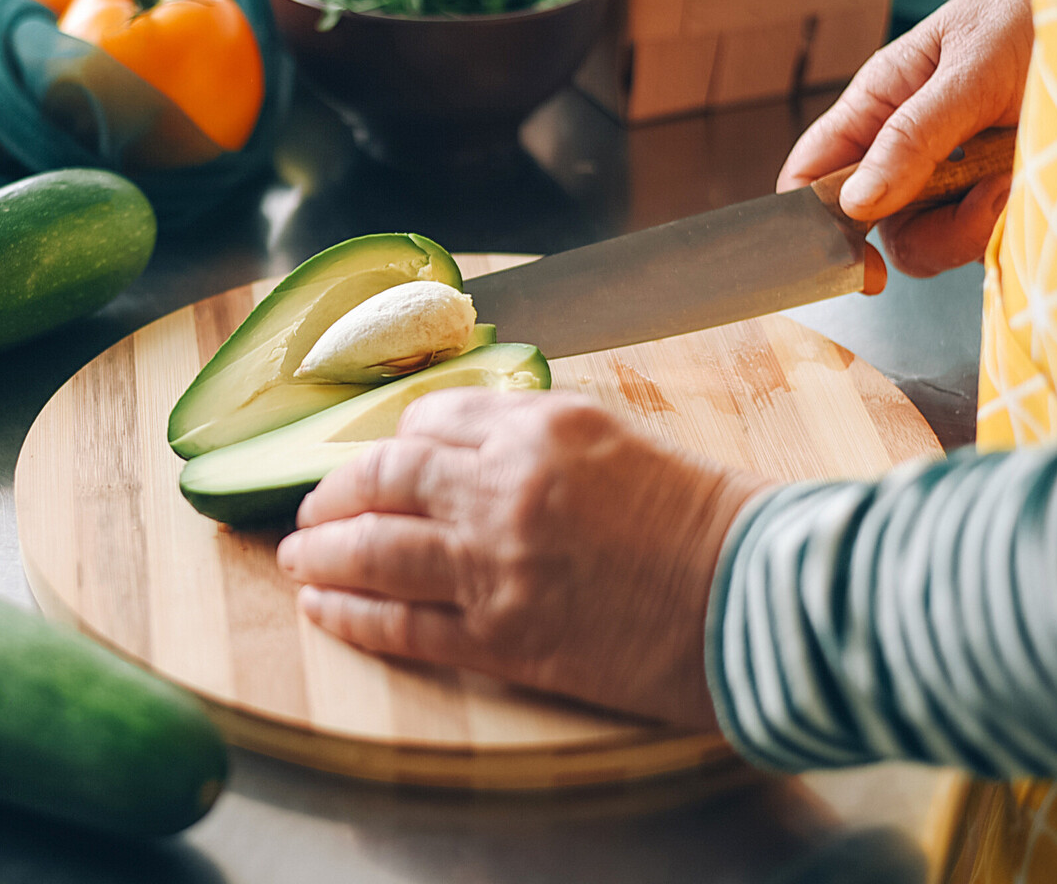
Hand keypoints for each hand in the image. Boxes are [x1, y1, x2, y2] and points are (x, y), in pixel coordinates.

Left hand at [278, 388, 772, 729]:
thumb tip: (475, 447)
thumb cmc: (712, 521)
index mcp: (539, 426)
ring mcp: (495, 564)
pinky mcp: (502, 638)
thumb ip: (541, 438)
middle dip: (333, 494)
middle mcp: (504, 485)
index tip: (375, 459)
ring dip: (322, 552)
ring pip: (375, 549)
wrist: (761, 598)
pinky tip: (325, 609)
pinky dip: (352, 615)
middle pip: (384, 478)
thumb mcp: (622, 442)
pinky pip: (402, 624)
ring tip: (295, 558)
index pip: (432, 419)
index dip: (391, 441)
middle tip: (310, 509)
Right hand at [780, 0, 1030, 281]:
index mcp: (877, 105)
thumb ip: (911, 136)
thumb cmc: (1029, 8)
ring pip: (930, 239)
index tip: (854, 256)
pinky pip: (980, 236)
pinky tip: (1024, 185)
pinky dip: (1002, 225)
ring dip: (971, 227)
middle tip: (975, 208)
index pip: (813, 173)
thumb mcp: (969, 69)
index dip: (814, 221)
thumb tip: (854, 203)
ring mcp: (950, 171)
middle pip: (875, 224)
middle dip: (922, 233)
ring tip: (1008, 182)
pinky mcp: (997, 188)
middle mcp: (904, 145)